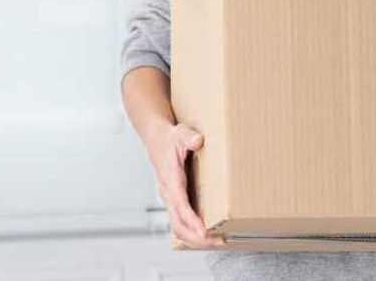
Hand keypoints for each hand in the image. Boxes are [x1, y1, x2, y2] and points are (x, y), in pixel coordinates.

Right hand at [149, 123, 224, 248]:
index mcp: (170, 180)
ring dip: (196, 239)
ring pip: (178, 228)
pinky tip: (208, 235)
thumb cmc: (170, 138)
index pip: (180, 205)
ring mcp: (170, 200)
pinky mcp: (174, 202)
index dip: (192, 220)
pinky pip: (181, 224)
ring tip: (217, 241)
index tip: (204, 232)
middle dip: (198, 238)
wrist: (156, 139)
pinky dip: (193, 233)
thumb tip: (198, 141)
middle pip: (178, 225)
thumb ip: (188, 137)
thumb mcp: (180, 133)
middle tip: (219, 241)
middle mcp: (168, 194)